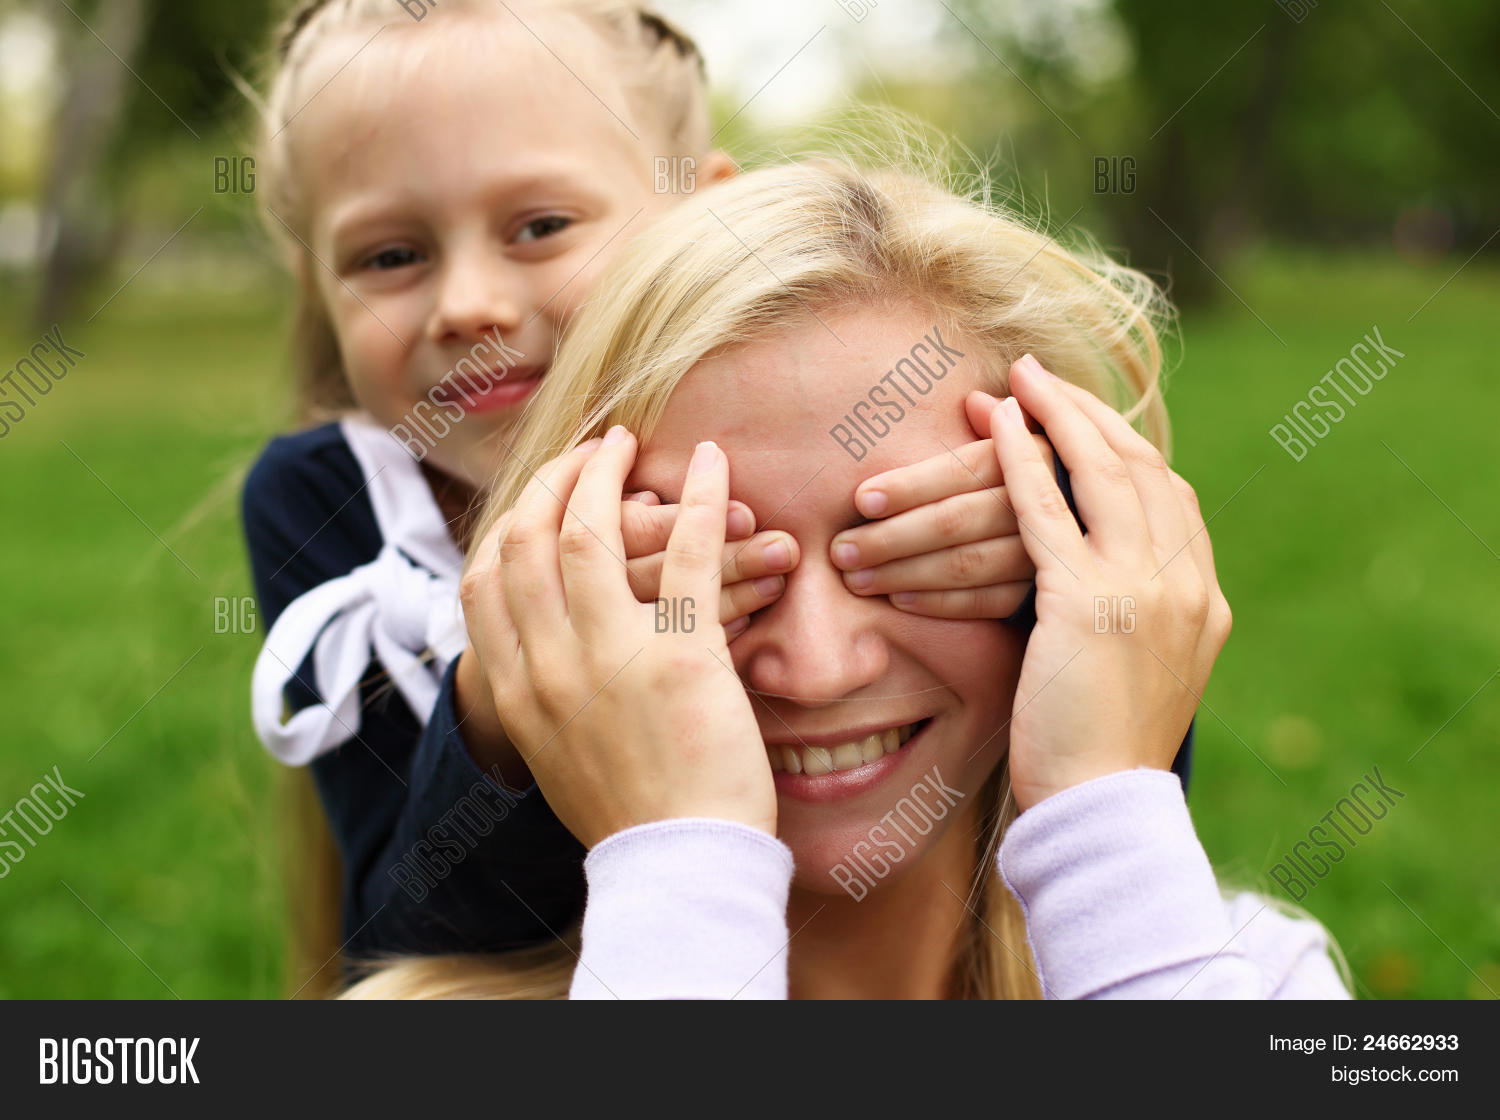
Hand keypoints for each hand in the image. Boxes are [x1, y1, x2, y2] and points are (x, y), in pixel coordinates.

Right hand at [459, 430, 774, 847]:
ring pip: (591, 534)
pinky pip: (687, 555)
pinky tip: (711, 460)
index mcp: (511, 692)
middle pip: (528, 541)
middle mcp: (546, 668)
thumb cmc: (630, 809)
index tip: (542, 493)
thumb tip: (540, 650)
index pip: (484, 579)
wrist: (680, 865)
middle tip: (589, 450)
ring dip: (607, 474)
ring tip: (627, 443)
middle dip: (553, 479)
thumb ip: (537, 694)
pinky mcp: (679, 659)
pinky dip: (700, 497)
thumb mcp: (554, 752)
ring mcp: (608, 661)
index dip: (511, 520)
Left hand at [828, 379, 1049, 618]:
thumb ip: (999, 427)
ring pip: (967, 564)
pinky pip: (988, 603)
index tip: (861, 500)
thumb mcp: (1032, 443)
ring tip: (854, 579)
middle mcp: (1049, 505)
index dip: (911, 485)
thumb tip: (975, 400)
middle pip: (958, 521)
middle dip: (891, 538)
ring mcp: (1051, 557)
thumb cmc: (1039, 479)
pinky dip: (942, 602)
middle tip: (839, 550)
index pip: (964, 470)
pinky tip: (899, 600)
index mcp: (1037, 455)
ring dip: (904, 572)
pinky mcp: (1046, 597)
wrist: (1097, 541)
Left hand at [991, 355, 1230, 811]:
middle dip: (1089, 416)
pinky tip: (997, 429)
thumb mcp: (1139, 670)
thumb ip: (1136, 613)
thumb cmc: (1101, 748)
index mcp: (1204, 600)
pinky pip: (1049, 513)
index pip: (1170, 495)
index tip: (1081, 417)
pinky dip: (1022, 463)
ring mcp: (1146, 589)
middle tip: (1043, 377)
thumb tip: (1101, 577)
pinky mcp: (1090, 602)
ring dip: (1054, 420)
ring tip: (1017, 382)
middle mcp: (1186, 584)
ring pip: (1100, 477)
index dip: (1122, 446)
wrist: (1101, 807)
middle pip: (1142, 469)